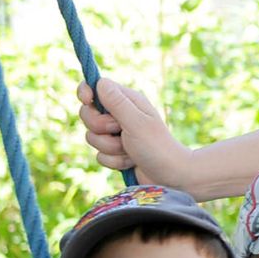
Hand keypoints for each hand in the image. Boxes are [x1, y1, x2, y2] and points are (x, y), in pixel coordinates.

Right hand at [76, 77, 190, 186]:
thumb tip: (100, 82)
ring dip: (110, 147)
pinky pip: (99, 156)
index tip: (87, 101)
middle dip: (100, 127)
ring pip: (91, 137)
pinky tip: (131, 162)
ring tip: (130, 150)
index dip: (86, 92)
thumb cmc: (157, 146)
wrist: (172, 176)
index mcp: (127, 101)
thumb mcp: (136, 122)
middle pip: (88, 114)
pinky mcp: (115, 153)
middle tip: (120, 131)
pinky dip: (115, 161)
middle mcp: (120, 115)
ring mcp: (116, 135)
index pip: (97, 87)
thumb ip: (117, 103)